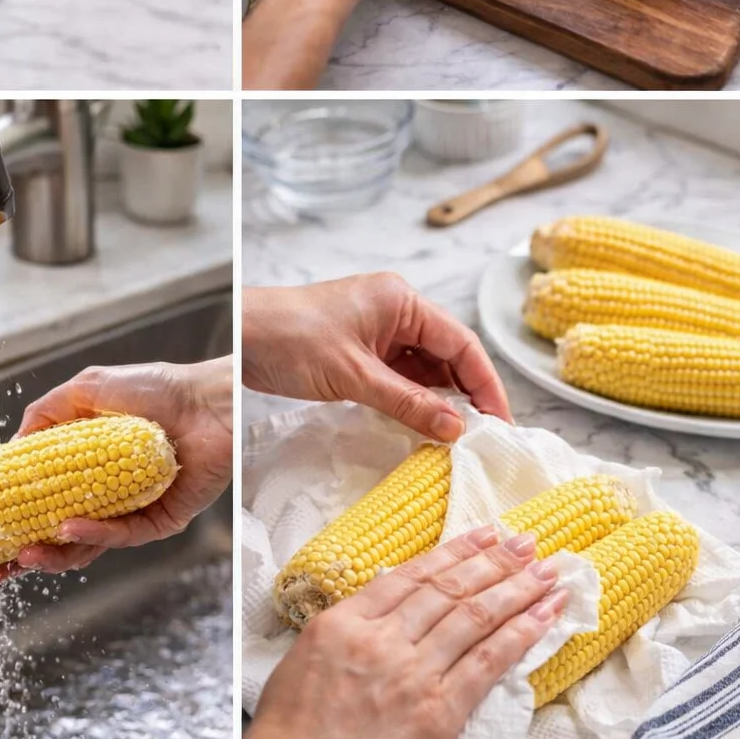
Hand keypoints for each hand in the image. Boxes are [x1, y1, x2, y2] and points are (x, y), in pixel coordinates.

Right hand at [6, 356, 231, 574]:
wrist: (209, 399)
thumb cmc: (156, 387)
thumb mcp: (89, 388)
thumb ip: (48, 412)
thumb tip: (14, 445)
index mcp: (89, 464)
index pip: (46, 497)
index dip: (16, 514)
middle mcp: (108, 491)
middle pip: (61, 531)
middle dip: (29, 552)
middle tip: (0, 565)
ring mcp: (133, 508)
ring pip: (88, 544)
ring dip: (55, 552)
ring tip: (27, 554)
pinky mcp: (161, 521)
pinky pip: (123, 536)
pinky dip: (94, 533)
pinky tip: (69, 527)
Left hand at [243, 274, 510, 441]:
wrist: (239, 335)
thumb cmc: (289, 340)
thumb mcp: (354, 376)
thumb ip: (408, 402)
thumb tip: (456, 428)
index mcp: (401, 301)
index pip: (460, 343)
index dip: (485, 383)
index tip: (501, 422)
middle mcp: (395, 309)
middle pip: (447, 354)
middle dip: (466, 393)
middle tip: (482, 438)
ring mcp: (377, 328)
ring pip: (424, 367)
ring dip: (439, 399)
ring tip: (456, 438)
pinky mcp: (360, 348)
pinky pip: (400, 374)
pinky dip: (413, 399)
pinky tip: (422, 424)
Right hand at [243, 527, 565, 738]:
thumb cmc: (294, 727)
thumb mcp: (309, 653)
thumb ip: (352, 625)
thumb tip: (390, 604)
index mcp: (348, 620)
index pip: (413, 575)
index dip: (456, 552)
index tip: (486, 534)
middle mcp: (384, 639)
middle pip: (450, 589)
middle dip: (495, 561)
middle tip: (527, 543)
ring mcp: (414, 673)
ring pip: (474, 617)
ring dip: (516, 590)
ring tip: (547, 573)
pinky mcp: (439, 711)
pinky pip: (487, 662)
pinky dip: (520, 635)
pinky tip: (542, 617)